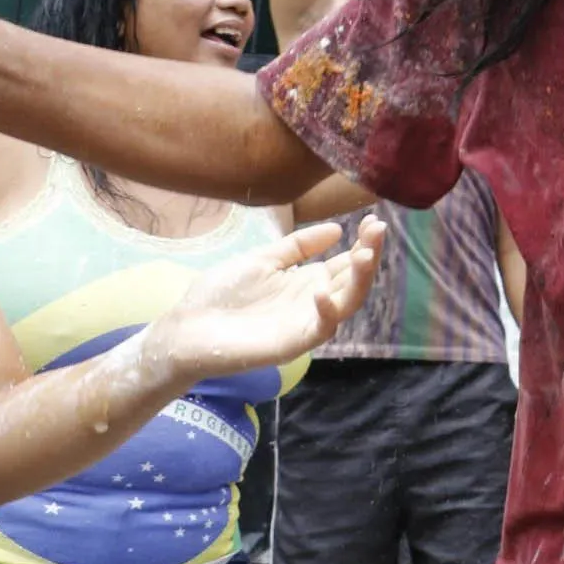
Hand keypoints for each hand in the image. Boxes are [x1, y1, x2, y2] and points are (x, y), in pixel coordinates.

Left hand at [140, 219, 381, 383]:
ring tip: (364, 254)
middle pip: (354, 280)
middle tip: (377, 230)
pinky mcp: (293, 343)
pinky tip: (323, 291)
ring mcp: (306, 323)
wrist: (187, 328)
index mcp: (308, 281)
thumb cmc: (220, 294)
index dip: (363, 243)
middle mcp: (314, 301)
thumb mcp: (262, 259)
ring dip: (360, 279)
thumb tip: (337, 229)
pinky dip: (327, 312)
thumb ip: (297, 246)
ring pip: (347, 303)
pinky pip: (320, 329)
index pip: (347, 263)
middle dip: (369, 255)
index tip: (372, 220)